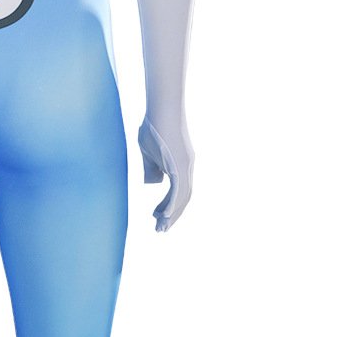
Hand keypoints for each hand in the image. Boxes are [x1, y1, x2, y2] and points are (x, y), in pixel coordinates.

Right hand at [137, 114, 192, 231]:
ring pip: (183, 197)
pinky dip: (173, 205)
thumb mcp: (149, 151)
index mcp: (180, 164)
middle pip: (184, 198)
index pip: (179, 192)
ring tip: (161, 228)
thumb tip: (153, 183)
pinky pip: (179, 190)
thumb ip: (152, 168)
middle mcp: (187, 167)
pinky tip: (166, 216)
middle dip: (172, 215)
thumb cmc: (152, 125)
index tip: (158, 217)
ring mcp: (186, 166)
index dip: (170, 206)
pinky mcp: (180, 164)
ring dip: (172, 215)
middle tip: (161, 229)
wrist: (161, 107)